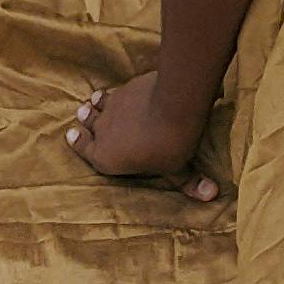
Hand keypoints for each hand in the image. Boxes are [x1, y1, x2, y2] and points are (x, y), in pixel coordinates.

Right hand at [67, 72, 221, 202]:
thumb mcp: (179, 169)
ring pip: (97, 104)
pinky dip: (116, 92)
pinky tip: (123, 90)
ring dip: (95, 103)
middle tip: (82, 114)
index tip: (71, 134)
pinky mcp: (125, 89)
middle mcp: (103, 133)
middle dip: (85, 121)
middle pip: (88, 124)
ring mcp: (112, 108)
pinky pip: (116, 91)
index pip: (84, 149)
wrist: (172, 106)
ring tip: (94, 100)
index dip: (77, 142)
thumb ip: (190, 182)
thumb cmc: (169, 146)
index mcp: (106, 158)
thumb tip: (212, 195)